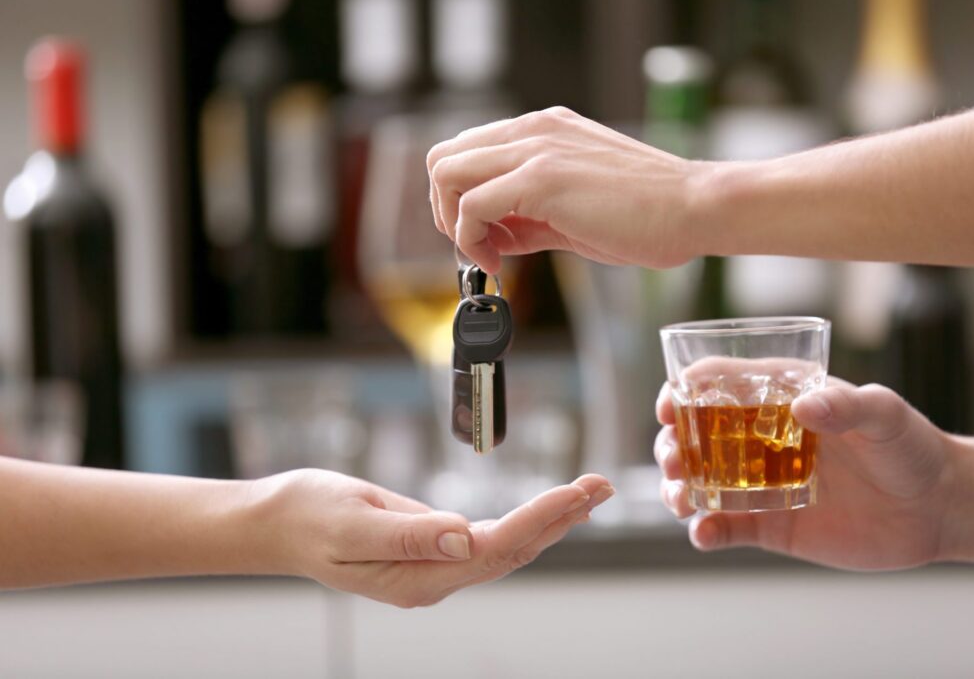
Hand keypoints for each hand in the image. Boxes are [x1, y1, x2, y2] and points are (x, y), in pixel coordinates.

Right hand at [254, 469, 613, 606]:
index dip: (536, 521)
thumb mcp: (353, 519)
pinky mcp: (433, 550)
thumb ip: (409, 533)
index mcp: (416, 579)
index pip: (493, 550)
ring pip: (506, 547)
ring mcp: (434, 568)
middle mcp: (433, 580)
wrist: (278, 523)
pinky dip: (524, 519)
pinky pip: (490, 539)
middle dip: (559, 519)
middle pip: (512, 552)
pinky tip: (548, 509)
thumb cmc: (310, 515)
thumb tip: (464, 536)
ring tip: (589, 493)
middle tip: (601, 486)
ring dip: (550, 519)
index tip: (571, 494)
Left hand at [426, 106, 708, 273]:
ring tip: (489, 255)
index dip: (461, 199)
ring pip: (447, 174)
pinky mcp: (540, 179)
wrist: (693, 208)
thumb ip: (528, 216)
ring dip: (453, 224)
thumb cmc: (646, 213)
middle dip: (445, 209)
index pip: (467, 152)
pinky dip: (471, 240)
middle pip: (444, 157)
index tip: (485, 237)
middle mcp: (532, 130)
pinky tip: (501, 262)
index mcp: (541, 130)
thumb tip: (493, 238)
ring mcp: (535, 149)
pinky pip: (471, 206)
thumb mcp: (573, 207)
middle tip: (477, 246)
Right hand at [654, 381, 955, 569]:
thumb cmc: (911, 446)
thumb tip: (804, 406)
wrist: (937, 508)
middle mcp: (760, 438)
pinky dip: (706, 531)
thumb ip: (848, 406)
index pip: (717, 384)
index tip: (669, 405)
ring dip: (677, 488)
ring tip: (679, 499)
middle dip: (671, 446)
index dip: (683, 390)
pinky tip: (703, 533)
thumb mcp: (885, 415)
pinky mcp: (771, 525)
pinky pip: (727, 527)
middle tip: (673, 460)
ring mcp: (761, 483)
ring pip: (700, 482)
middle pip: (694, 436)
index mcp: (779, 399)